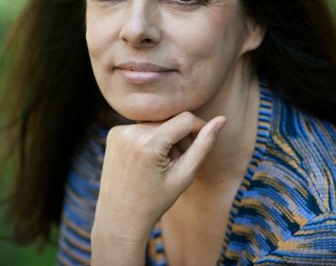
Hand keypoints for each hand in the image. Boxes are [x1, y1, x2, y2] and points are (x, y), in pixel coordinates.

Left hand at [91, 112, 226, 264]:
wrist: (119, 217)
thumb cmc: (155, 201)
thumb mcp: (185, 175)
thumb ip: (204, 145)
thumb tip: (222, 119)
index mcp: (149, 143)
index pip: (186, 119)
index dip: (200, 128)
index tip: (203, 143)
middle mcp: (131, 132)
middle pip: (171, 121)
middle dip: (181, 136)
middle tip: (180, 161)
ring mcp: (119, 131)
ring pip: (157, 123)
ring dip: (166, 137)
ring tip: (163, 163)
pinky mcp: (113, 133)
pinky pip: (142, 128)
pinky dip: (151, 139)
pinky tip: (148, 161)